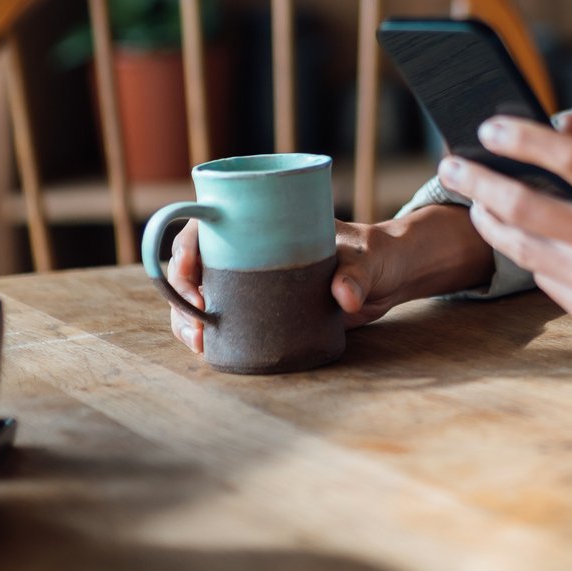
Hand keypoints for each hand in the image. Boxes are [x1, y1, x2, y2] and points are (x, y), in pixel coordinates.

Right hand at [167, 205, 493, 354]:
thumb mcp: (368, 259)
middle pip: (195, 262)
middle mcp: (250, 248)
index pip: (209, 225)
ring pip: (201, 292)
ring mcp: (253, 278)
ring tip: (198, 341)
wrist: (390, 276)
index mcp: (264, 222)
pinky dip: (206, 330)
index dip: (186, 246)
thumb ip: (357, 276)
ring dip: (187, 316)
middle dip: (181, 291)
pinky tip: (204, 348)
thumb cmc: (377, 254)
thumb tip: (346, 297)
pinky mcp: (262, 307)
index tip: (189, 274)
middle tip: (196, 319)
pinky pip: (222, 316)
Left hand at [436, 109, 571, 340]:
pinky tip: (519, 235)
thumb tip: (560, 119)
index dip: (521, 138)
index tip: (488, 128)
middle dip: (477, 181)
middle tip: (451, 166)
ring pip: (519, 246)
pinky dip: (526, 251)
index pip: (565, 155)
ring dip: (486, 219)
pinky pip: (540, 275)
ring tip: (472, 202)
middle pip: (523, 204)